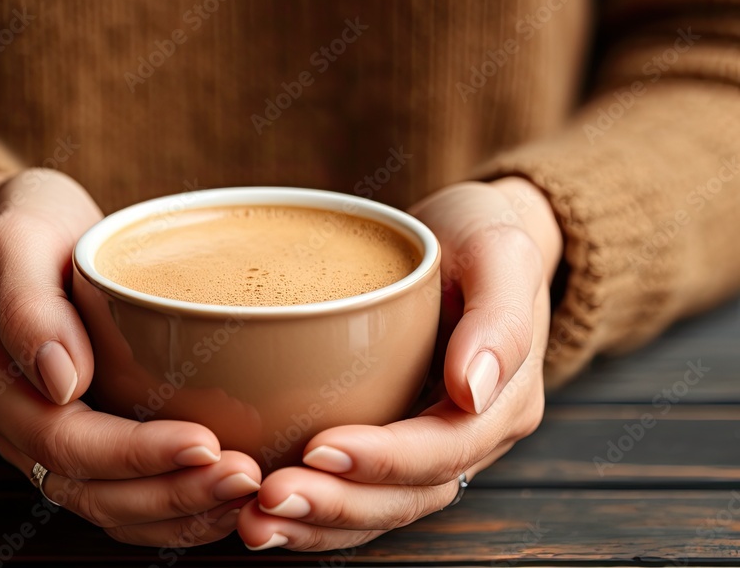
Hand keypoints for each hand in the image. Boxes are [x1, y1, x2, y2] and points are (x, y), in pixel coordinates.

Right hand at [0, 168, 260, 545]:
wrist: (22, 221)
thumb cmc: (23, 221)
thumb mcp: (14, 239)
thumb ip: (27, 306)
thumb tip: (62, 382)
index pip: (67, 443)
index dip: (137, 455)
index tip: (207, 443)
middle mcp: (17, 426)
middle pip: (93, 492)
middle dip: (173, 494)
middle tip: (246, 477)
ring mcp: (49, 436)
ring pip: (111, 506)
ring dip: (179, 512)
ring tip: (245, 495)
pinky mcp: (85, 432)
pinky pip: (124, 492)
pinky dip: (172, 507)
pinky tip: (221, 496)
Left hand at [237, 177, 562, 550]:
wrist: (462, 236)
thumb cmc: (480, 236)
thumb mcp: (501, 252)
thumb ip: (500, 321)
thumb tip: (472, 389)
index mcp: (504, 400)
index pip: (445, 449)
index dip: (384, 459)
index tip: (320, 448)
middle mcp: (469, 436)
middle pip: (407, 496)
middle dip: (338, 505)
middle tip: (269, 497)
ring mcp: (430, 445)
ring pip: (379, 509)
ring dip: (318, 524)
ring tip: (254, 522)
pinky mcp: (391, 439)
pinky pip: (358, 493)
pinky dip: (314, 513)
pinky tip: (261, 511)